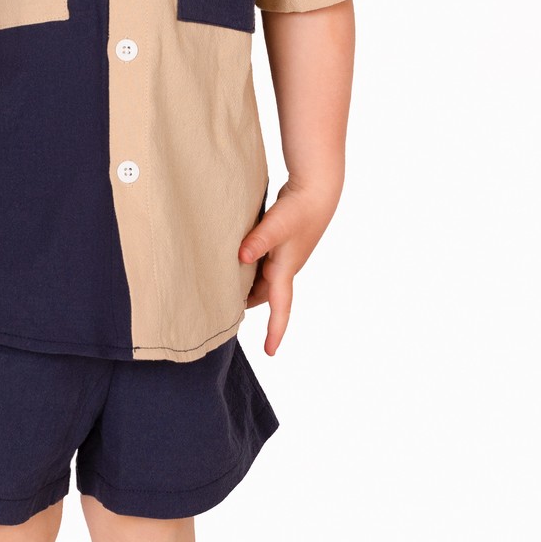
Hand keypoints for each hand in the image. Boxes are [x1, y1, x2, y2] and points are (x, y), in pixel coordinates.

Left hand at [237, 178, 340, 355]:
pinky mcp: (280, 243)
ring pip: (262, 280)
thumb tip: (242, 257)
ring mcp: (284, 256)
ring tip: (223, 294)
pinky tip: (234, 264)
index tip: (269, 351)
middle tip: (224, 318)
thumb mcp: (276, 225)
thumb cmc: (299, 209)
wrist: (317, 190)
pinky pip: (262, 265)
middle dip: (248, 308)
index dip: (275, 331)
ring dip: (246, 288)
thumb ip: (258, 240)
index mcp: (284, 270)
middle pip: (265, 297)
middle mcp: (285, 268)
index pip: (280, 308)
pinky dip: (249, 270)